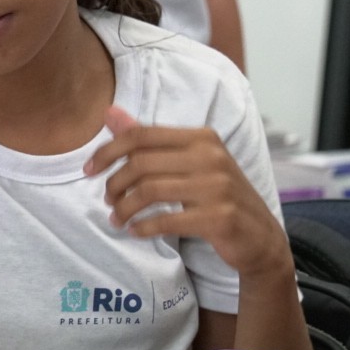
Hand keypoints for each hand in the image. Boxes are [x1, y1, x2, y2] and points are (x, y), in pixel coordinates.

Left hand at [85, 107, 289, 275]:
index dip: (108, 151)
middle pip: (141, 164)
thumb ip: (149, 140)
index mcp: (201, 137)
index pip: (141, 135)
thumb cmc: (218, 196)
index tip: (88, 170)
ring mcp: (217, 187)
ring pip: (149, 192)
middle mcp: (211, 157)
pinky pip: (167, 220)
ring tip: (117, 219)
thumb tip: (109, 112)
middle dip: (114, 185)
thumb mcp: (189, 162)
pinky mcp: (219, 218)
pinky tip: (136, 231)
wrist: (260, 237)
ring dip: (124, 208)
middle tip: (108, 201)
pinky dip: (143, 227)